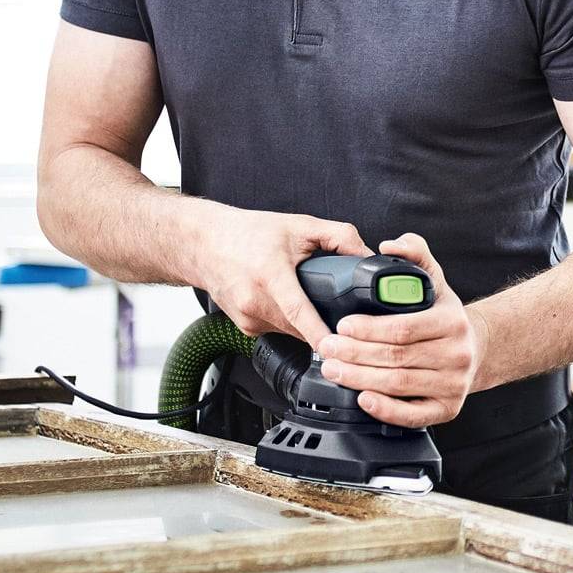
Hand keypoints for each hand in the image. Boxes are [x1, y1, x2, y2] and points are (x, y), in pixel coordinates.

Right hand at [197, 204, 369, 350]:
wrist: (203, 243)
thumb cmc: (248, 233)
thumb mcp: (298, 225)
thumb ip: (339, 236)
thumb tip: (368, 256)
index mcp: (270, 274)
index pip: (299, 311)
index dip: (320, 332)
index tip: (337, 347)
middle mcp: (255, 300)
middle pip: (301, 325)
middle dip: (323, 323)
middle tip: (340, 314)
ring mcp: (248, 318)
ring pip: (291, 331)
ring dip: (304, 322)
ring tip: (306, 297)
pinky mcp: (245, 328)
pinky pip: (277, 330)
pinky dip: (288, 321)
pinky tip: (284, 301)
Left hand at [315, 233, 488, 427]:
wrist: (475, 349)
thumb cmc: (445, 315)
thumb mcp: (435, 278)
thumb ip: (414, 253)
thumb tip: (389, 245)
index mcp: (452, 322)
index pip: (403, 328)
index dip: (368, 329)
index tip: (342, 325)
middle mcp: (457, 354)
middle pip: (396, 357)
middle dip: (354, 354)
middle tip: (328, 348)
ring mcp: (453, 385)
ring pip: (398, 385)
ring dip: (360, 379)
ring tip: (334, 369)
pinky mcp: (447, 409)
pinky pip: (413, 415)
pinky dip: (385, 409)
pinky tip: (363, 398)